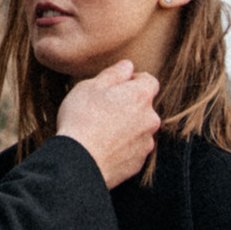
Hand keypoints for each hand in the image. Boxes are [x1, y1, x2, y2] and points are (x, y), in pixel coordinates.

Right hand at [55, 62, 161, 186]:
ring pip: (139, 129)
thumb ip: (113, 74)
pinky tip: (102, 148)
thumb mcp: (90, 86)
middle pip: (144, 107)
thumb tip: (128, 66)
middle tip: (103, 109)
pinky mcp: (138, 163)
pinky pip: (132, 149)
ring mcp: (146, 143)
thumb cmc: (82, 119)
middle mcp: (150, 119)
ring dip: (126, 127)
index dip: (133, 80)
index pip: (149, 81)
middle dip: (128, 106)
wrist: (79, 162)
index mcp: (141, 96)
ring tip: (100, 131)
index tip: (116, 87)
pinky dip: (122, 147)